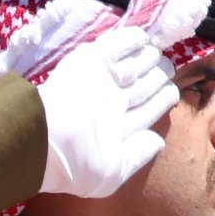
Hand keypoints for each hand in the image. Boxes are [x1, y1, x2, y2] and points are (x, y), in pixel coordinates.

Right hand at [35, 22, 178, 198]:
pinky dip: (134, 40)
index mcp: (115, 128)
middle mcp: (110, 102)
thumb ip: (137, 156)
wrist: (43, 138)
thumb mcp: (110, 175)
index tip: (171, 92)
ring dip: (150, 57)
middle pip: (145, 84)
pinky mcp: (92, 60)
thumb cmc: (74, 162)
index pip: (147, 109)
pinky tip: (144, 40)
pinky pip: (118, 44)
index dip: (163, 98)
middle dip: (159, 75)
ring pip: (136, 63)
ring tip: (158, 54)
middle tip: (167, 68)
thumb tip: (158, 141)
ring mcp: (102, 80)